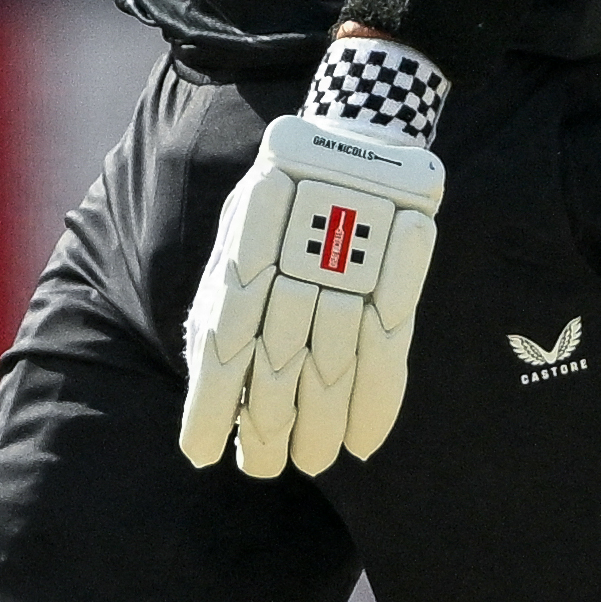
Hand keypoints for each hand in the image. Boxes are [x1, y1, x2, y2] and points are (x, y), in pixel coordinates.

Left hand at [176, 101, 443, 482]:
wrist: (355, 134)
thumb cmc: (284, 197)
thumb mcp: (239, 229)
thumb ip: (226, 295)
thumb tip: (208, 374)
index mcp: (245, 251)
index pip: (222, 345)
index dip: (212, 406)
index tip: (202, 454)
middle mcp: (294, 262)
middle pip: (277, 368)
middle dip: (267, 430)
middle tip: (264, 467)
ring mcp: (352, 267)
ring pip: (332, 369)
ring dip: (320, 428)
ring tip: (309, 464)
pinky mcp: (399, 272)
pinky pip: (388, 353)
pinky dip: (376, 405)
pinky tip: (363, 443)